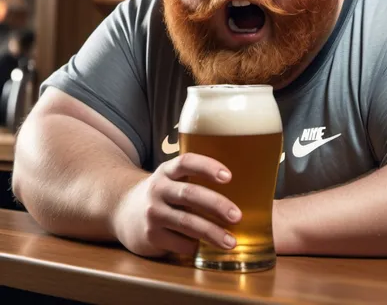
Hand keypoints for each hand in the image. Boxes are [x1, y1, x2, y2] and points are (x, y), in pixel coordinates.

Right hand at [111, 153, 241, 256]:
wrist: (121, 211)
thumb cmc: (161, 193)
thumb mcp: (172, 178)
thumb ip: (194, 178)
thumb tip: (241, 186)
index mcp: (167, 171)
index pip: (187, 162)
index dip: (208, 167)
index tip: (228, 177)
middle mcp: (158, 189)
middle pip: (190, 194)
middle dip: (217, 204)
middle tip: (237, 215)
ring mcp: (153, 213)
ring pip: (187, 222)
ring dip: (212, 233)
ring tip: (231, 241)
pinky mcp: (150, 236)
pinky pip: (179, 242)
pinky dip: (195, 246)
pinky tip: (205, 248)